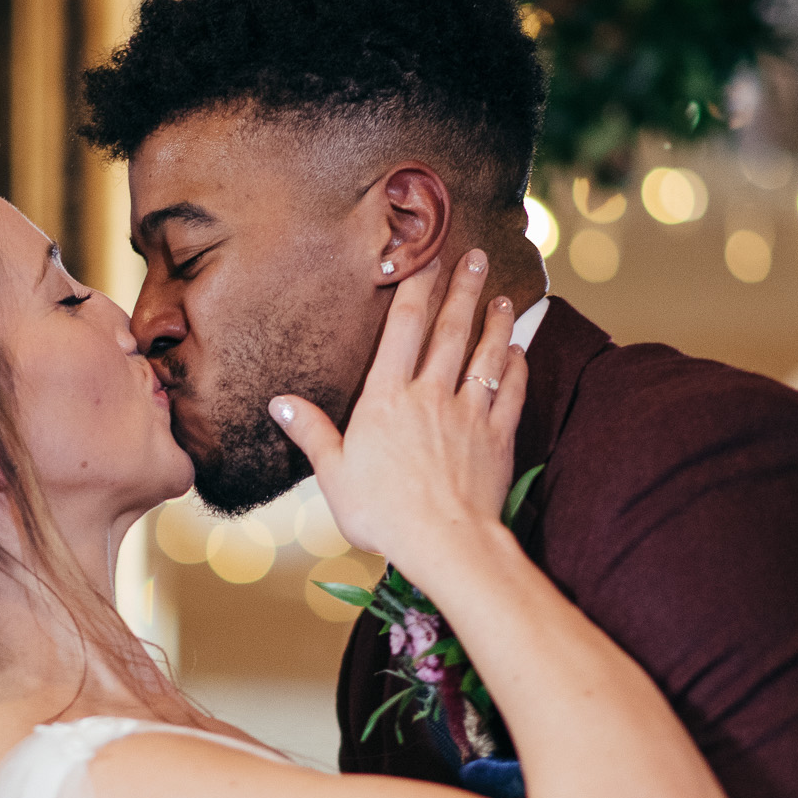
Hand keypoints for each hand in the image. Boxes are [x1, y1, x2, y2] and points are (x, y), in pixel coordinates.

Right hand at [269, 252, 525, 577]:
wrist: (443, 543)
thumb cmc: (382, 513)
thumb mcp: (333, 474)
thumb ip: (311, 432)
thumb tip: (278, 402)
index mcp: (386, 399)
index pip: (403, 328)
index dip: (416, 287)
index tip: (425, 256)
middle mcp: (430, 396)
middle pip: (450, 330)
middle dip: (462, 288)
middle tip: (475, 254)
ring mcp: (469, 414)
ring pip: (486, 356)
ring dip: (494, 323)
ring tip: (501, 297)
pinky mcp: (497, 438)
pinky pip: (511, 393)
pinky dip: (517, 369)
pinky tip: (519, 353)